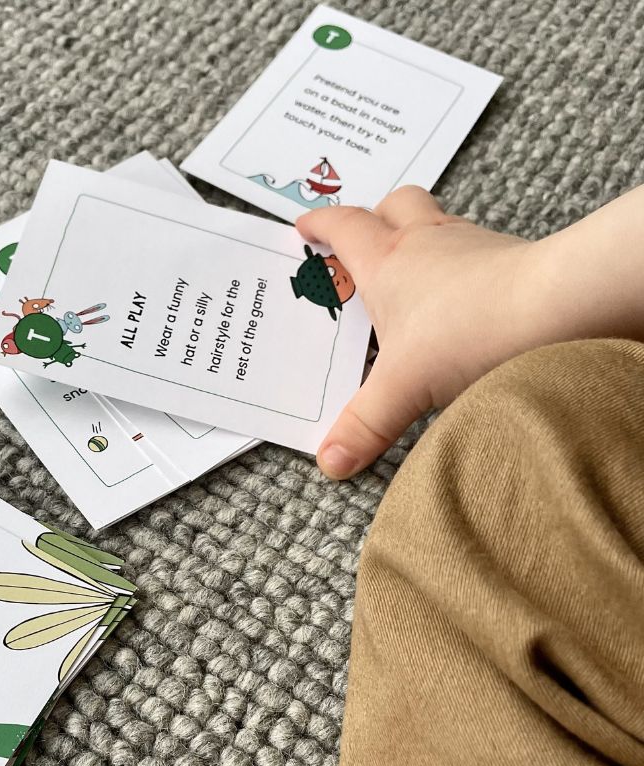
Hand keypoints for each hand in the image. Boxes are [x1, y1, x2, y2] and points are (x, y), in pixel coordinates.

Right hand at [296, 187, 541, 478]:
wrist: (559, 307)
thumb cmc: (473, 330)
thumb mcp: (404, 387)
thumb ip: (364, 426)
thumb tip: (331, 460)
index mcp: (388, 263)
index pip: (344, 228)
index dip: (320, 225)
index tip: (305, 227)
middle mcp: (428, 242)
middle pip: (393, 206)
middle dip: (373, 216)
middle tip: (361, 237)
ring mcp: (472, 245)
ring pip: (437, 220)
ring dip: (419, 234)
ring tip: (411, 266)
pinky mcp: (510, 257)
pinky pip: (476, 247)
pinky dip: (459, 261)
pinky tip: (461, 292)